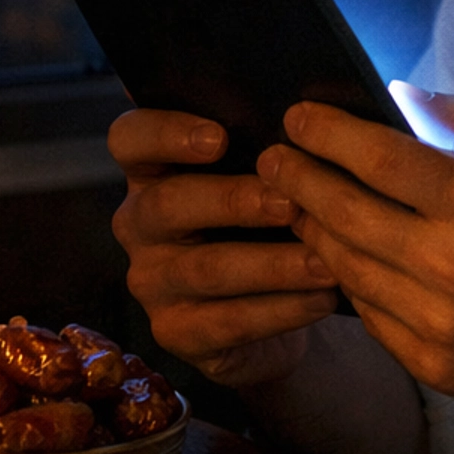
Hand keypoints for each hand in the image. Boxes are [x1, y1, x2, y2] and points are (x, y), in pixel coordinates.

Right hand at [108, 109, 339, 387]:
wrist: (272, 309)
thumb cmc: (265, 223)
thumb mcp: (256, 180)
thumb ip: (262, 150)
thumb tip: (306, 121)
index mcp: (150, 171)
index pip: (130, 140)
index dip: (166, 134)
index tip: (219, 137)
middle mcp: (138, 223)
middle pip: (167, 204)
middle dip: (234, 202)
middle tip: (290, 203)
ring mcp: (152, 281)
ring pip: (206, 268)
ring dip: (272, 264)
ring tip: (324, 260)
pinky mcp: (176, 331)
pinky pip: (228, 321)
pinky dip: (282, 310)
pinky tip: (321, 297)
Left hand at [256, 89, 453, 418]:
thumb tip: (404, 93)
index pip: (380, 159)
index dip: (328, 133)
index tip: (298, 117)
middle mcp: (452, 266)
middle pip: (346, 213)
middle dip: (298, 178)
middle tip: (272, 157)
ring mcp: (438, 322)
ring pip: (346, 266)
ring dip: (312, 230)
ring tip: (295, 203)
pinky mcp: (431, 363)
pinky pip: (368, 314)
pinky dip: (347, 280)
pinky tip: (338, 255)